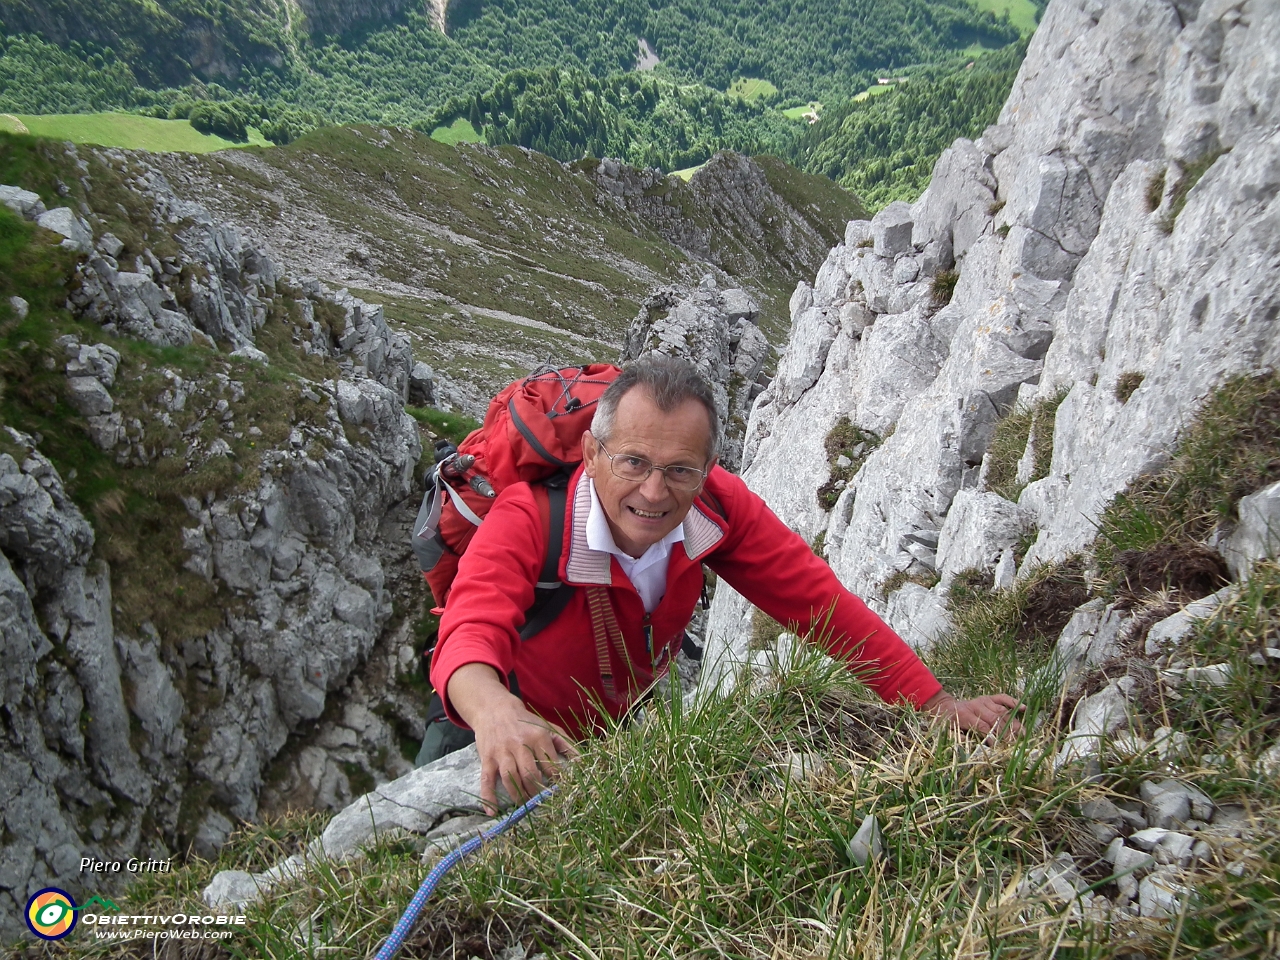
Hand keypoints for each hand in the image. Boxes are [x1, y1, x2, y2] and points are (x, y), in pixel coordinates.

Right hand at [447, 663, 577, 814]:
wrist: (494, 709)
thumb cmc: (526, 723)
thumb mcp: (548, 728)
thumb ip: (566, 744)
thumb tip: (583, 763)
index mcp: (538, 737)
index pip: (550, 765)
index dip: (555, 781)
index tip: (560, 793)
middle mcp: (520, 745)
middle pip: (530, 774)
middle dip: (536, 791)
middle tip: (541, 802)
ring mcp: (502, 752)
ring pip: (510, 778)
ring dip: (518, 795)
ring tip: (524, 805)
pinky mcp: (487, 758)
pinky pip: (487, 780)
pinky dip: (488, 797)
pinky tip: (492, 811)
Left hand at [922, 690, 1023, 737]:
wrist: (945, 706)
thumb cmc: (949, 722)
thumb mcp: (949, 731)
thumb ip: (961, 738)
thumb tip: (976, 747)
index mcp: (965, 715)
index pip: (982, 727)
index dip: (992, 737)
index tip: (999, 747)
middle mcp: (976, 706)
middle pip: (994, 719)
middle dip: (1005, 732)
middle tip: (1015, 743)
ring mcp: (984, 701)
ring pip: (1001, 711)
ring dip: (1013, 722)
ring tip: (1023, 734)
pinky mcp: (989, 698)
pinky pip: (1002, 698)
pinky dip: (1013, 702)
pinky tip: (1023, 708)